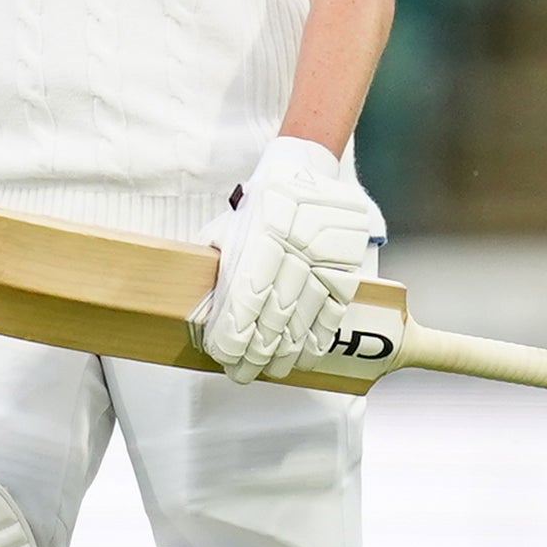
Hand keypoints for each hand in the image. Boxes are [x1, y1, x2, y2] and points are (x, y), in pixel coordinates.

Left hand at [196, 136, 383, 383]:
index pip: (246, 299)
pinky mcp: (346, 266)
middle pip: (275, 316)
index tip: (224, 355)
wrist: (307, 172)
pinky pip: (334, 312)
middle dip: (255, 353)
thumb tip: (200, 313)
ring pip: (305, 319)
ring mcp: (326, 259)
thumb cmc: (260, 204)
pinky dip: (318, 340)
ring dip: (286, 353)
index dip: (234, 334)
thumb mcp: (229, 227)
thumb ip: (216, 267)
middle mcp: (296, 248)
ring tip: (270, 371)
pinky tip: (304, 357)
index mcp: (261, 235)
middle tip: (242, 373)